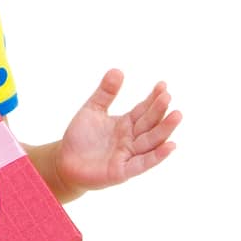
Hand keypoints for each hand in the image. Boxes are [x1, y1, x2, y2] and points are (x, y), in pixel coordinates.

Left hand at [57, 69, 181, 193]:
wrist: (64, 162)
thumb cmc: (80, 137)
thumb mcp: (92, 110)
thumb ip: (105, 93)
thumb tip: (117, 69)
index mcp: (126, 124)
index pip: (143, 109)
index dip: (153, 98)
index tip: (162, 85)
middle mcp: (131, 139)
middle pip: (149, 124)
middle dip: (159, 111)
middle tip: (168, 96)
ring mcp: (129, 155)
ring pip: (151, 141)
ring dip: (164, 130)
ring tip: (177, 115)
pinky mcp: (123, 171)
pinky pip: (143, 163)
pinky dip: (157, 156)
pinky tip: (171, 145)